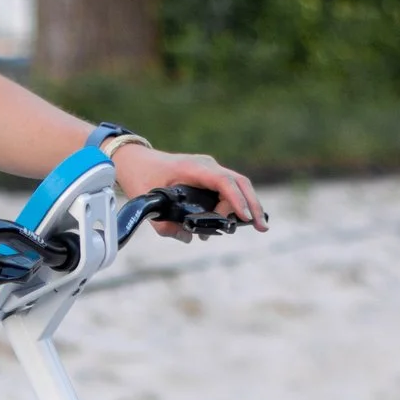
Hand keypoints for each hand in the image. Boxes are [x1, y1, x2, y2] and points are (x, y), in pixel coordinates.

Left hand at [109, 145, 266, 240]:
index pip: (222, 180)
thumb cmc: (143, 178)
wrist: (137, 162)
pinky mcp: (209, 178)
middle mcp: (206, 166)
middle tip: (262, 227)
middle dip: (252, 205)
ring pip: (237, 186)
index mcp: (193, 167)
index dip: (235, 198)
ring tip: (253, 227)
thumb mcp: (149, 204)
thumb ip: (166, 226)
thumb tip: (188, 237)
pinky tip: (234, 223)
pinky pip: (228, 190)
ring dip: (245, 207)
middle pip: (239, 182)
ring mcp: (209, 171)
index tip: (244, 217)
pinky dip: (234, 206)